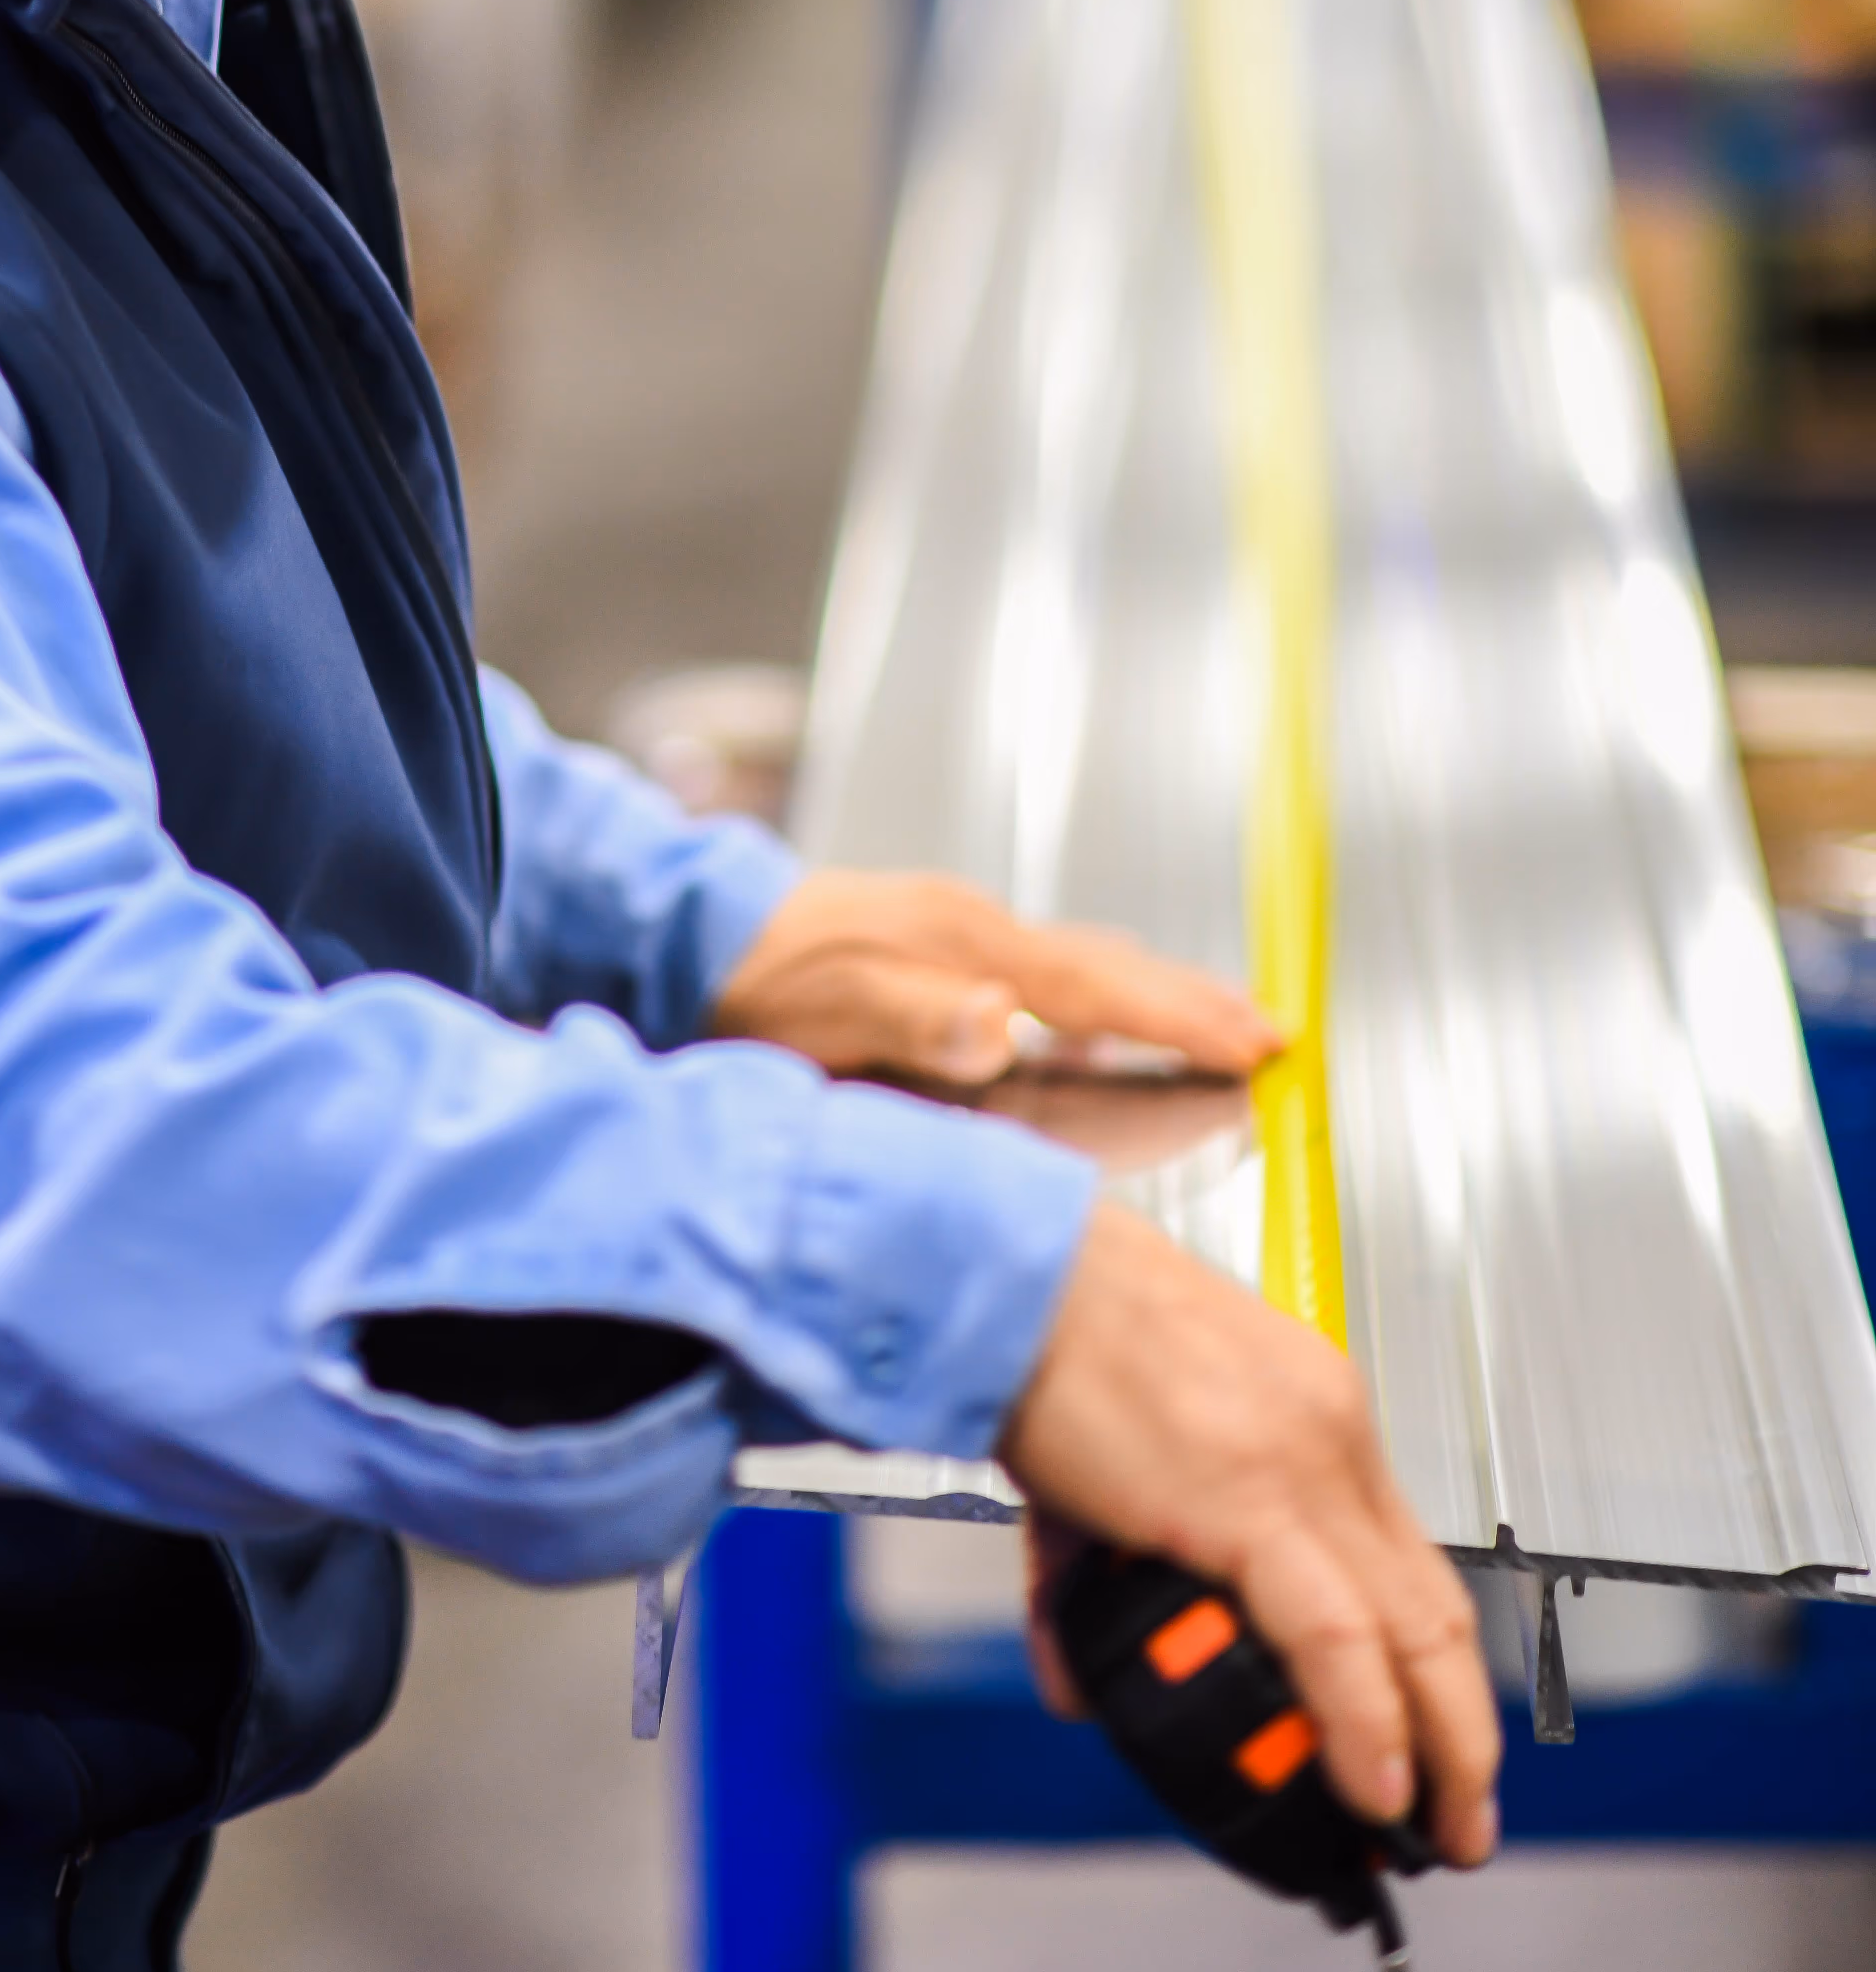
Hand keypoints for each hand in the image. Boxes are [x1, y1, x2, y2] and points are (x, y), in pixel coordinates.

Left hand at [706, 869, 1281, 1094]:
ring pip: (1087, 963)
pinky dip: (1105, 992)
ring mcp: (963, 932)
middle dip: (1196, 998)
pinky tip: (1113, 1017)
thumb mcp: (828, 1013)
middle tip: (1276, 1031)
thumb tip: (1004, 1024)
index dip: (1179, 1019)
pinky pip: (1051, 969)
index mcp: (965, 945)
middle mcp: (976, 928)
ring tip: (1225, 1017)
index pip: (1097, 989)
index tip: (1256, 1043)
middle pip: (1110, 966)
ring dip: (1159, 992)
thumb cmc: (758, 983)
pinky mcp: (943, 946)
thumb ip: (918, 1018)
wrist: (695, 932)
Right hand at [1004, 1199, 1500, 1867]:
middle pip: (1433, 1606)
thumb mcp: (1107, 1459)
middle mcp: (1328, 1435)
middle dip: (1461, 1725)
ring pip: (1412, 1631)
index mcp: (1310, 1412)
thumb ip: (1095, 1577)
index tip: (1435, 1735)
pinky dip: (1368, 1723)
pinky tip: (1374, 1786)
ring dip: (1439, 1746)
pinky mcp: (1249, 1501)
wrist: (1007, 1275)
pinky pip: (1338, 1637)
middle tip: (1461, 1812)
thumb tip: (1078, 1681)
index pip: (1404, 1558)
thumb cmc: (1048, 1331)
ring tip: (1435, 1826)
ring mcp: (1299, 1467)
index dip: (1429, 1663)